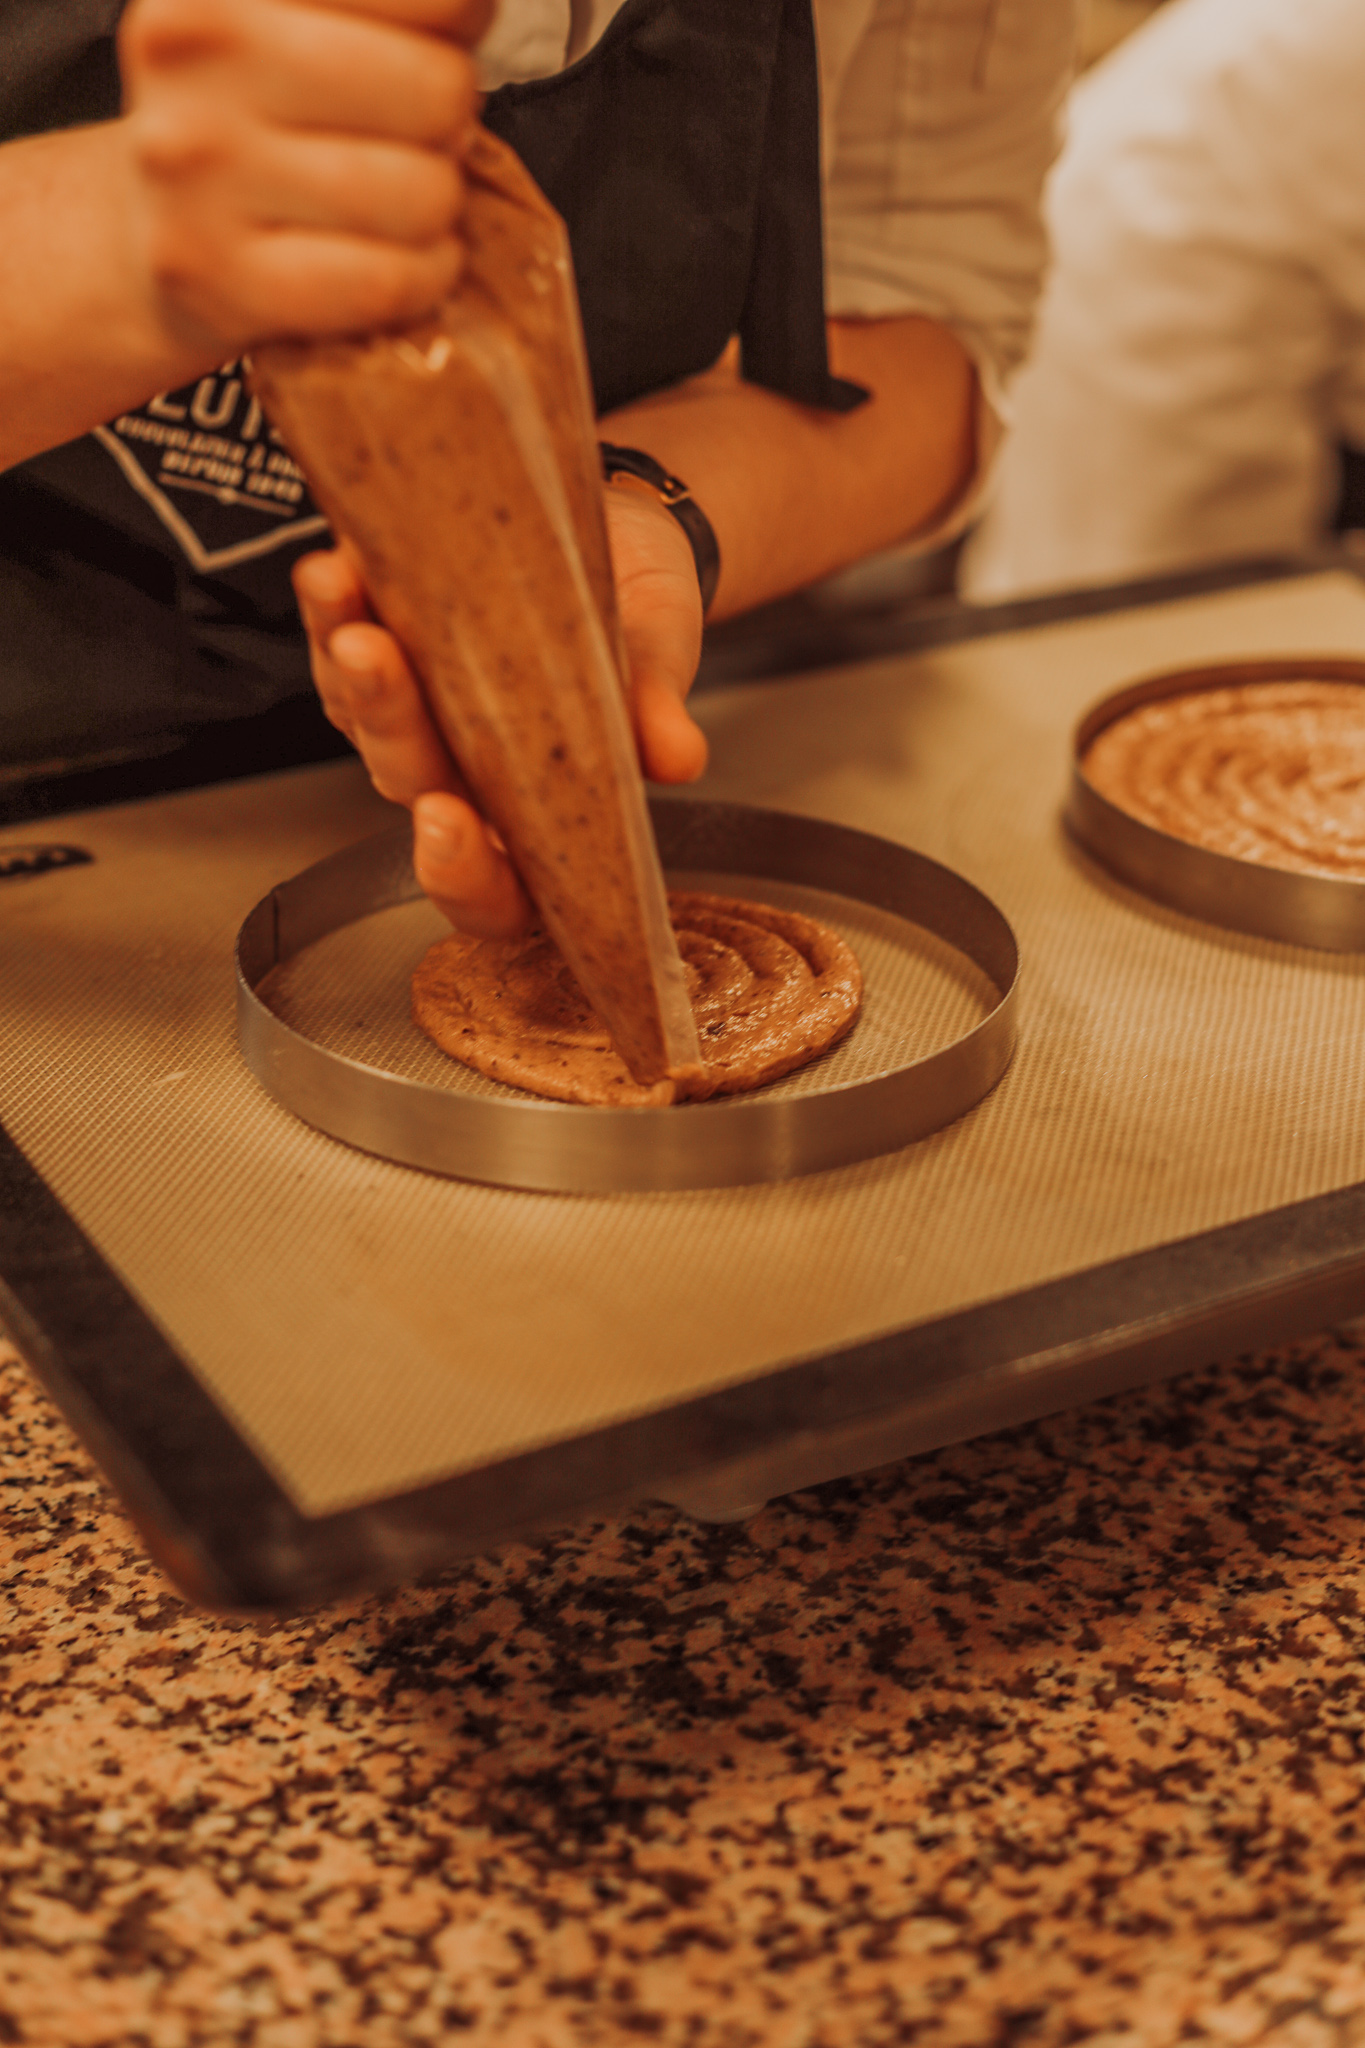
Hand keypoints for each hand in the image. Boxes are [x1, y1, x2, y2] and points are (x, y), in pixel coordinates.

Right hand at [117, 0, 491, 359]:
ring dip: (439, 209)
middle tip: (413, 138)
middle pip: (439, 90)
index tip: (433, 45)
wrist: (152, 228)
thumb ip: (400, 9)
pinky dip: (425, 277)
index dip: (459, 24)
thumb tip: (476, 8)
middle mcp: (196, 49)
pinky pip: (388, 281)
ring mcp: (196, 168)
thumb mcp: (306, 23)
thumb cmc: (258, 117)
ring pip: (421, 194)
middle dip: (451, 124)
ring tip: (401, 202)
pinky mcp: (216, 276)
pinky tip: (404, 261)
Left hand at [293, 487, 709, 937]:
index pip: (493, 892)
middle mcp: (466, 779)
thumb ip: (659, 704)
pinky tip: (336, 571)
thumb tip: (679, 756)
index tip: (450, 823)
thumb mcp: (664, 650)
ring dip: (344, 661)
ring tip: (343, 592)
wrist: (626, 537)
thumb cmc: (644, 616)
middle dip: (389, 725)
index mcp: (542, 817)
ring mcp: (418, 718)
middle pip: (411, 785)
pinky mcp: (385, 647)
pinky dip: (331, 607)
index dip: (462, 878)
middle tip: (379, 660)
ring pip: (361, 716)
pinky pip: (338, 640)